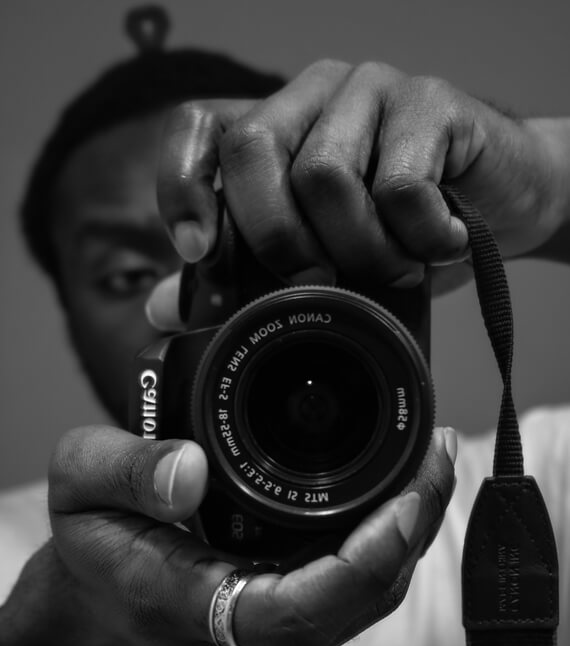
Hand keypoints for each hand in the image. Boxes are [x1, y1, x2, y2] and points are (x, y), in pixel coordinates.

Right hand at [0, 424, 454, 645]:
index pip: (299, 610)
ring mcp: (274, 624)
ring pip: (363, 594)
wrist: (92, 603)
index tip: (408, 495)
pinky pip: (350, 582)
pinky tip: (395, 489)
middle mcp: (249, 629)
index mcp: (197, 604)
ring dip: (407, 530)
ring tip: (428, 460)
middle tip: (436, 451)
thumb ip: (123, 471)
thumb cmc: (90, 550)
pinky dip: (384, 536)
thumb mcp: (79, 488)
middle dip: (412, 528)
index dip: (366, 561)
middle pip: (358, 600)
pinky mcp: (285, 605)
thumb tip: (187, 469)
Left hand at [156, 60, 569, 300]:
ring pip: (326, 175)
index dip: (181, 186)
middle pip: (253, 150)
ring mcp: (373, 91)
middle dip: (279, 238)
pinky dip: (417, 238)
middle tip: (321, 281)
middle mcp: (316, 95)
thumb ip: (241, 276)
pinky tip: (440, 243)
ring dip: (360, 250)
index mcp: (278, 126)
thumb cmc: (402, 229)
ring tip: (394, 268)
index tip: (196, 252)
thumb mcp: (319, 257)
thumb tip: (162, 309)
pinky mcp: (433, 103)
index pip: (200, 129)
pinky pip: (400, 186)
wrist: (501, 200)